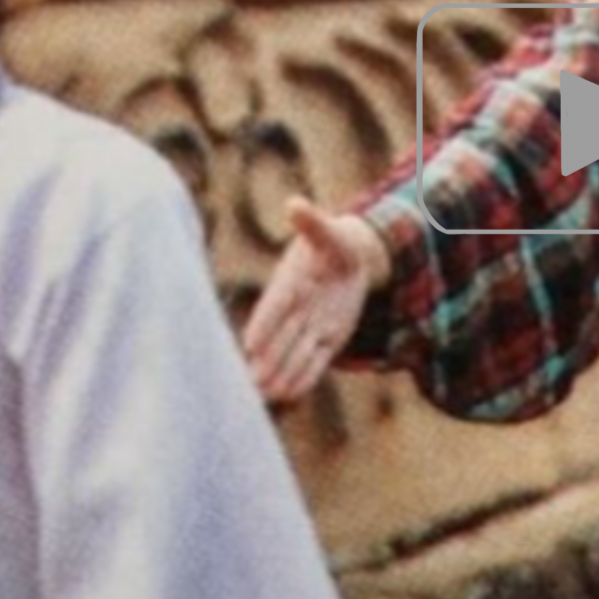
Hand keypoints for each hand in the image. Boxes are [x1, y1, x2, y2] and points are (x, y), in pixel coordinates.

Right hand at [242, 196, 389, 403]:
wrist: (349, 258)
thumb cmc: (332, 242)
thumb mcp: (327, 231)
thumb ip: (311, 222)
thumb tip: (294, 203)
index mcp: (288, 283)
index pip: (274, 306)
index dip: (263, 324)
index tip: (248, 344)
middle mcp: (295, 310)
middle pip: (278, 339)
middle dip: (266, 360)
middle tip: (250, 382)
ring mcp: (310, 326)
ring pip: (293, 354)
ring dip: (281, 374)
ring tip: (265, 395)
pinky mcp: (328, 339)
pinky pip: (315, 361)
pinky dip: (304, 376)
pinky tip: (289, 394)